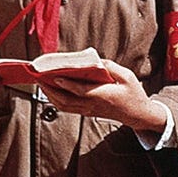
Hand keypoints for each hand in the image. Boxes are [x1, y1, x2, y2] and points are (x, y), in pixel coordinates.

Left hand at [40, 59, 167, 134]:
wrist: (138, 115)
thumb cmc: (133, 94)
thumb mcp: (127, 77)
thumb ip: (111, 67)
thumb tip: (96, 61)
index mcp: (102, 96)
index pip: (80, 90)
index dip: (67, 84)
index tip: (55, 76)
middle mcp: (92, 105)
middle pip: (66, 100)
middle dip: (50, 90)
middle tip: (38, 77)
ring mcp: (89, 110)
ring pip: (64, 106)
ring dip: (50, 95)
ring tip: (40, 83)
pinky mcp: (87, 112)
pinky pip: (68, 108)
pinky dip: (56, 100)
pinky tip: (51, 90)